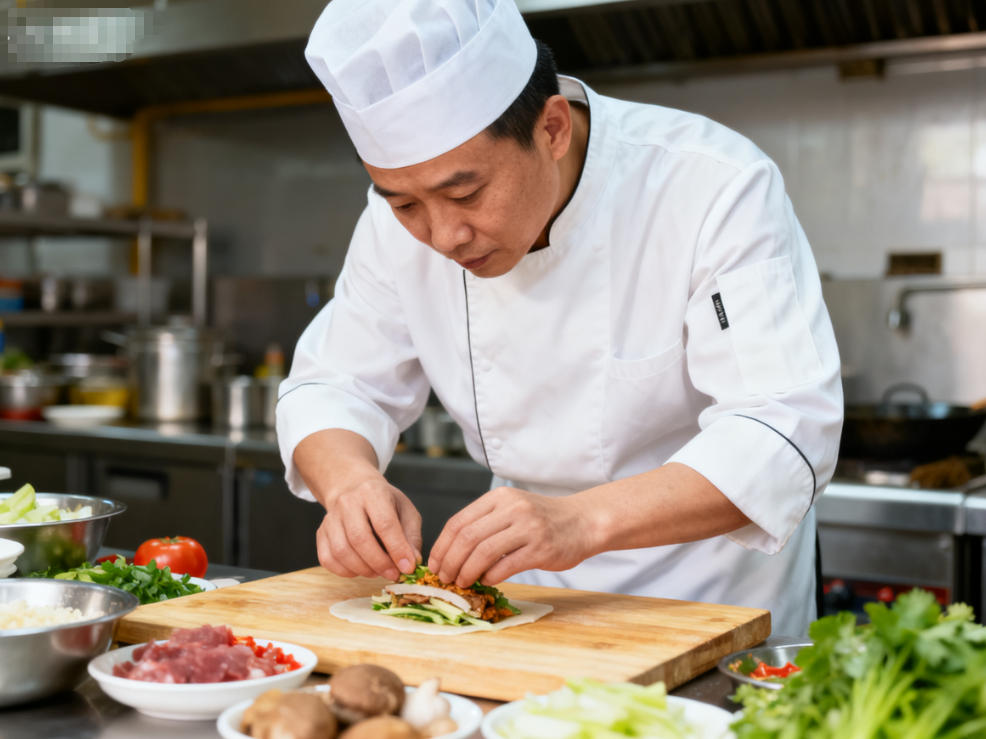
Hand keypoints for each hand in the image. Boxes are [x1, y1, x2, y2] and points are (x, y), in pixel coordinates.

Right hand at [315, 477, 421, 581]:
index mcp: (373, 492)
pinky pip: (328, 559)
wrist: (352, 488)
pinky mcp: (321, 533)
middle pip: (359, 538)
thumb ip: (411, 536)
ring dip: (363, 569)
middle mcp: (347, 502)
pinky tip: (360, 569)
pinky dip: (346, 571)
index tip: (408, 567)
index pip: (384, 523)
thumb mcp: (405, 510)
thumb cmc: (383, 501)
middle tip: (393, 574)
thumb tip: (412, 561)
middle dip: (379, 563)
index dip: (397, 549)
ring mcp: (330, 518)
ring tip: (378, 572)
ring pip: (342, 551)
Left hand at [427, 486, 595, 587]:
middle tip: (445, 578)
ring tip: (462, 583)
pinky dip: (491, 576)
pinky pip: (506, 565)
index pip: (458, 522)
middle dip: (450, 561)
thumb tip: (452, 553)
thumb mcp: (512, 509)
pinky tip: (486, 581)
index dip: (442, 546)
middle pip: (467, 537)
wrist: (583, 522)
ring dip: (467, 571)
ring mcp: (528, 527)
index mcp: (499, 497)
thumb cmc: (543, 520)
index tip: (435, 564)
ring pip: (484, 552)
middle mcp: (512, 508)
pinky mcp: (541, 548)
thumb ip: (486, 523)